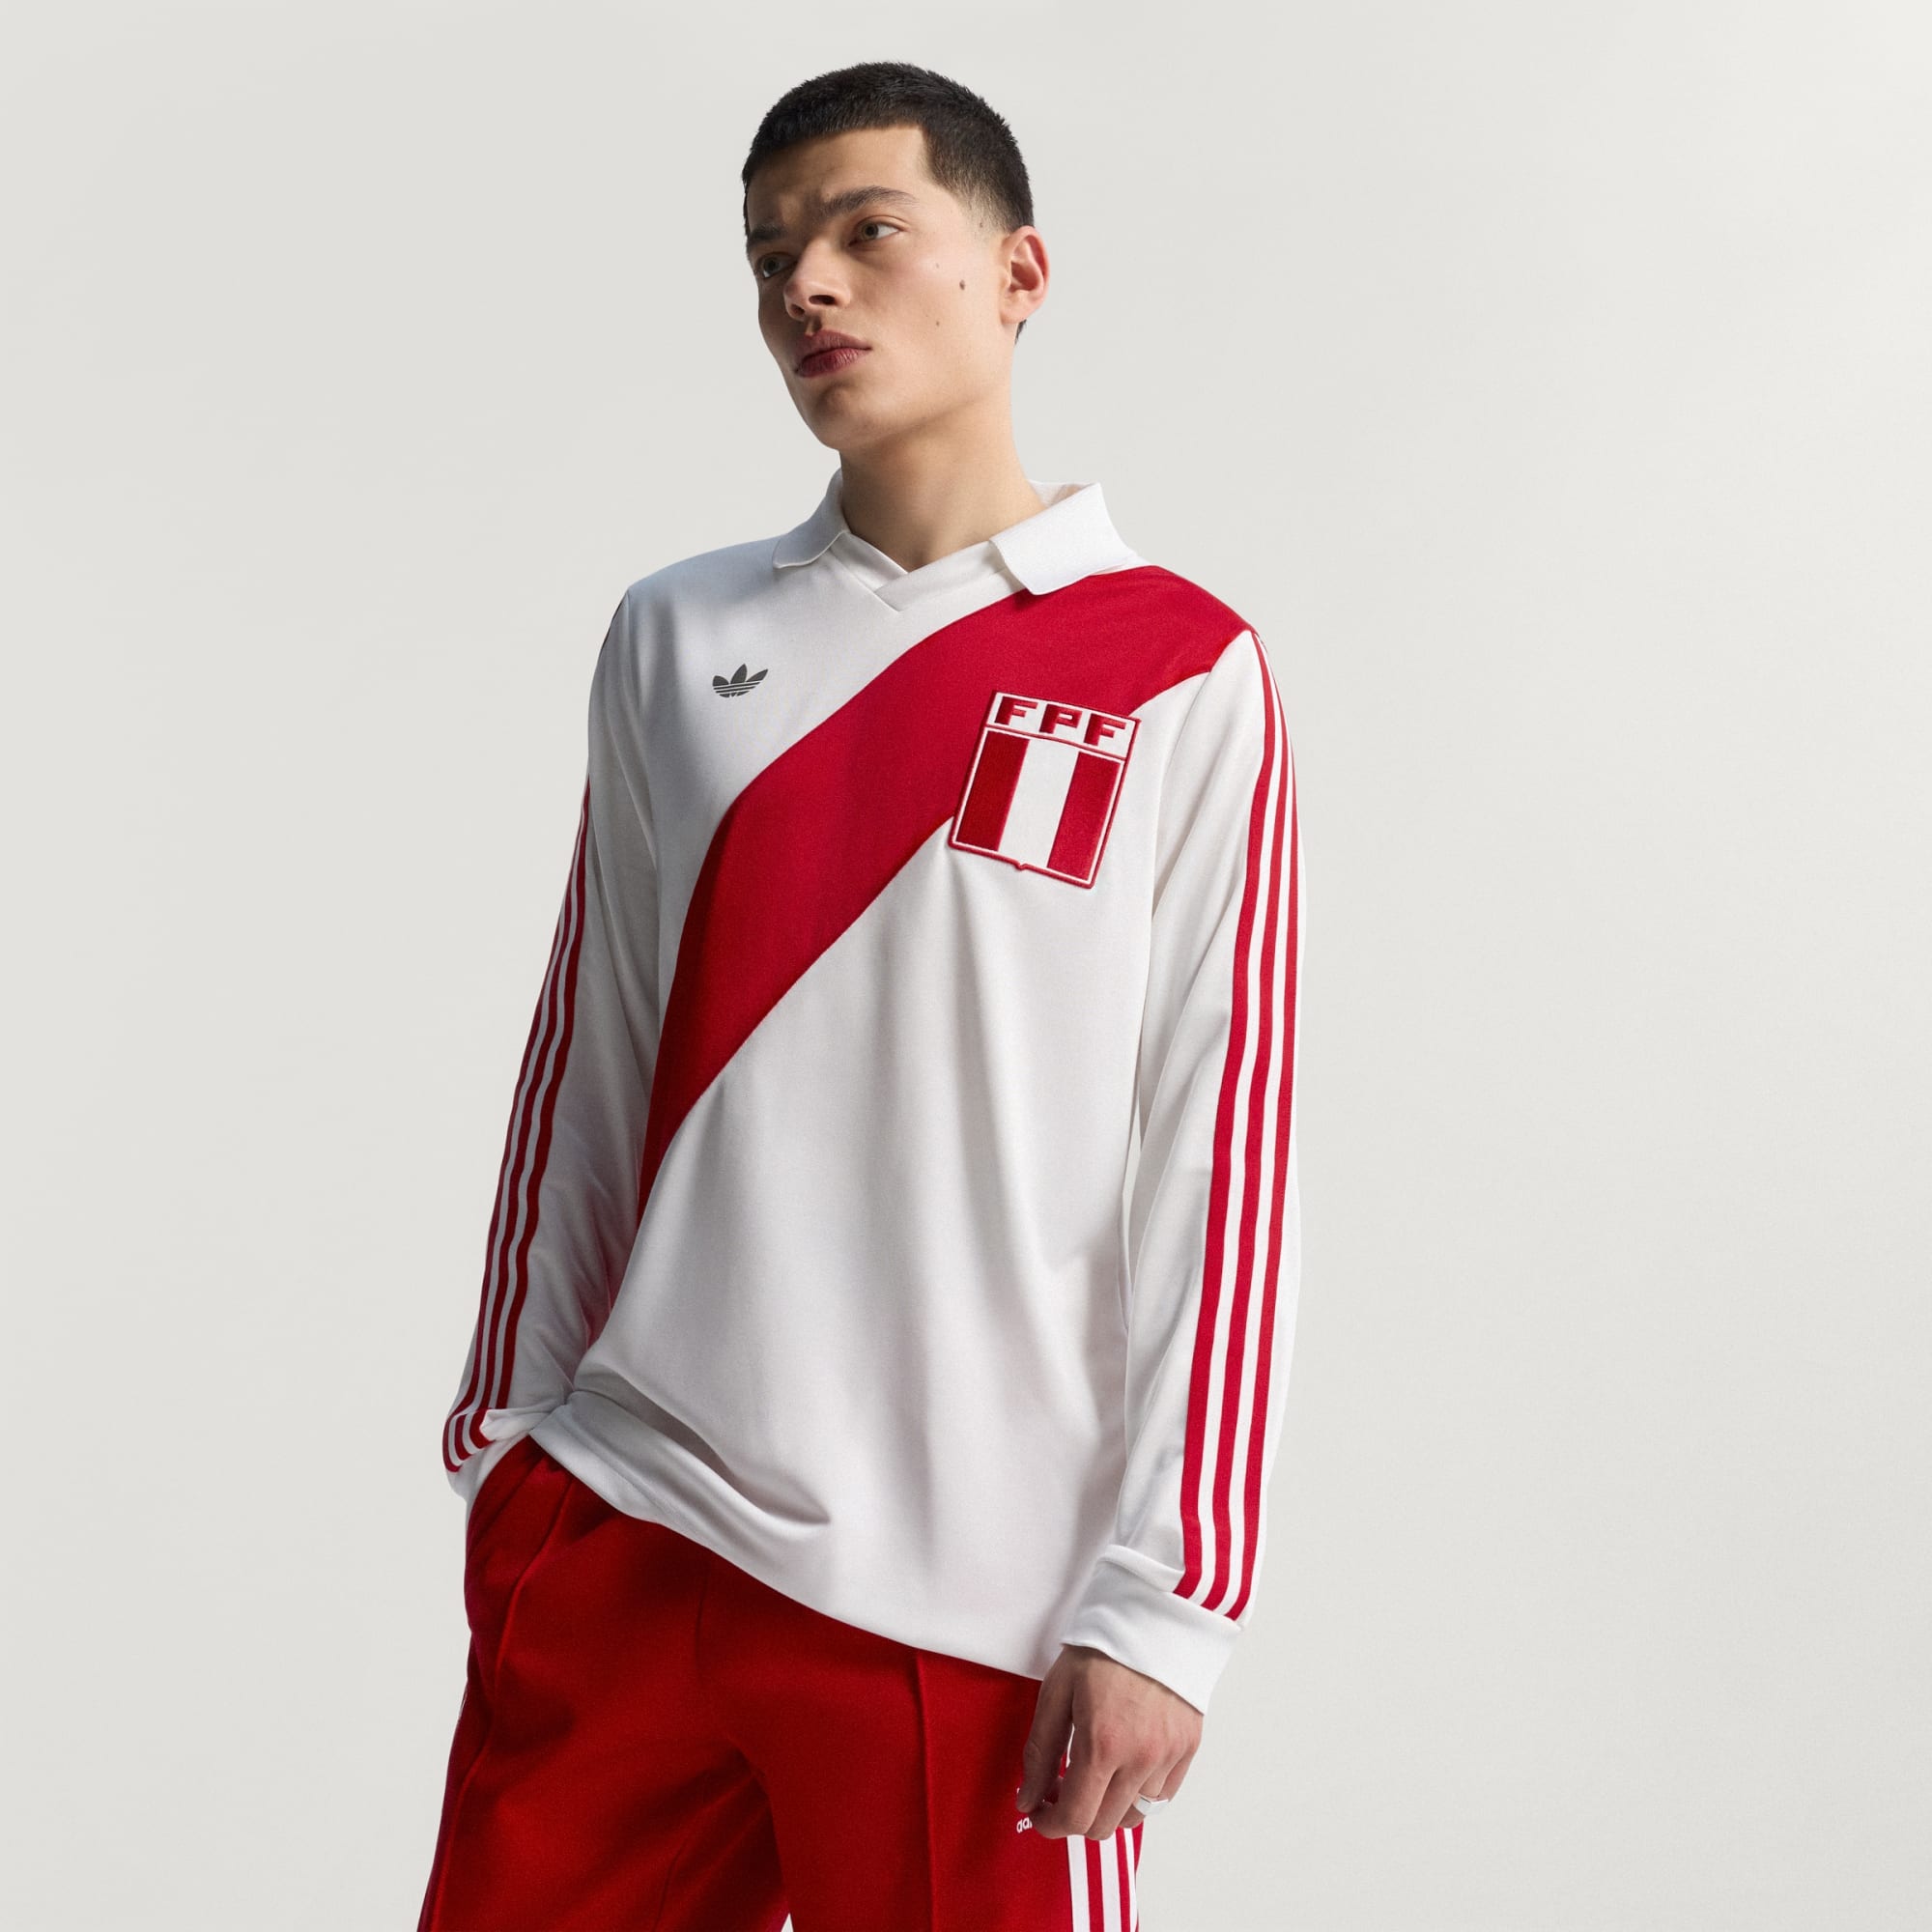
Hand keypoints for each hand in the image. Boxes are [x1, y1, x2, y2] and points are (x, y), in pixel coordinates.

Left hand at [1015, 1643, 1201, 1839]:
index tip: (1039, 1812)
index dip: (1050, 1824)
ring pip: (1134, 1816)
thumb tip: (1028, 1799)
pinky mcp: (1188, 1747)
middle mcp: (1141, 1758)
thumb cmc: (1101, 1647)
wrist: (1152, 1615)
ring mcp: (1168, 1755)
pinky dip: (1138, 1795)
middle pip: (1104, 1825)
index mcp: (1103, 1744)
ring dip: (1109, 1807)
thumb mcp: (1056, 1692)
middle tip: (1060, 1789)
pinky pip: (1162, 1797)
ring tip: (1095, 1775)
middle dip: (1075, 1816)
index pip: (1075, 1817)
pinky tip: (1123, 1767)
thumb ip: (1040, 1752)